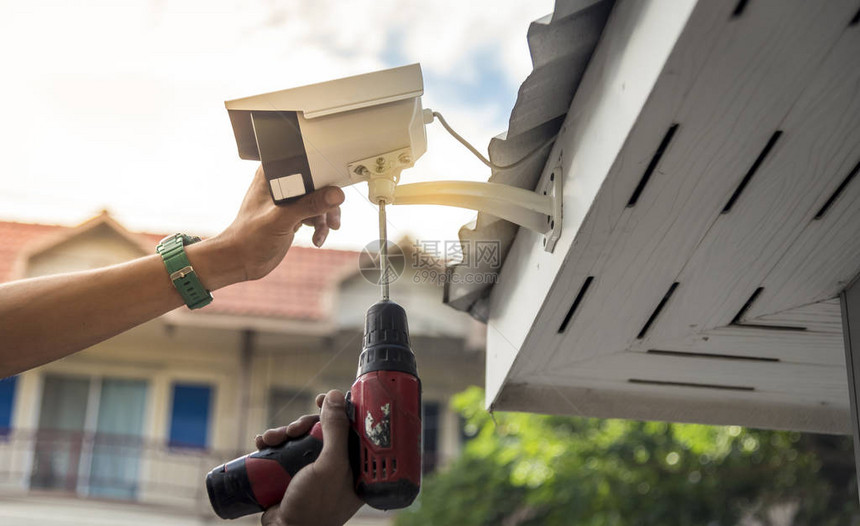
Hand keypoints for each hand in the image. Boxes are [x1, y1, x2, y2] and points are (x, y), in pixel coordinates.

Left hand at [201, 165, 344, 287]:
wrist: (241, 261)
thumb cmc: (249, 237)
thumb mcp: (281, 219)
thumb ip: (309, 205)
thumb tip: (336, 195)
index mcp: (272, 175)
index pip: (304, 164)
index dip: (322, 173)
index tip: (336, 185)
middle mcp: (281, 184)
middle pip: (316, 183)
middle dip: (327, 202)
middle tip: (333, 218)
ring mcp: (288, 200)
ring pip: (318, 201)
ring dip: (326, 217)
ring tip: (325, 231)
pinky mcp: (293, 214)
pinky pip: (315, 215)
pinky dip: (320, 226)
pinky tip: (317, 239)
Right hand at [259, 390, 362, 525]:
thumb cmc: (315, 507)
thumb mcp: (330, 465)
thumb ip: (336, 430)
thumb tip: (335, 395)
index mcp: (356, 466)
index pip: (350, 428)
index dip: (335, 411)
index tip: (320, 400)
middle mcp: (338, 467)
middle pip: (321, 431)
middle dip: (302, 425)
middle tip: (292, 430)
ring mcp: (315, 471)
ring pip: (301, 439)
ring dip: (283, 433)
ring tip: (270, 439)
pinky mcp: (295, 475)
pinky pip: (286, 452)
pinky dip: (273, 445)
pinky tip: (261, 443)